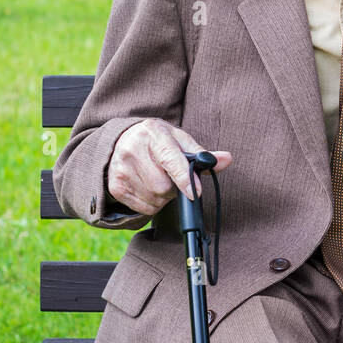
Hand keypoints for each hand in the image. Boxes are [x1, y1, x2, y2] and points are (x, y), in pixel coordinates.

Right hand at [107, 119, 231, 215]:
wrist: (121, 140)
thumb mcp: (180, 140)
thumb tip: (227, 159)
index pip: (170, 159)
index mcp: (154, 134)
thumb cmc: (158, 141)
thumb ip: (202, 153)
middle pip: (163, 186)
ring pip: (155, 199)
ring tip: (159, 180)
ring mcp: (120, 169)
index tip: (195, 193)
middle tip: (171, 176)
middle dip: (174, 187)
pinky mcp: (115, 186)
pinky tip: (149, 187)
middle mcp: (132, 150)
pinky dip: (153, 203)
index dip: (184, 178)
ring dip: (164, 197)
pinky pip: (144, 208)